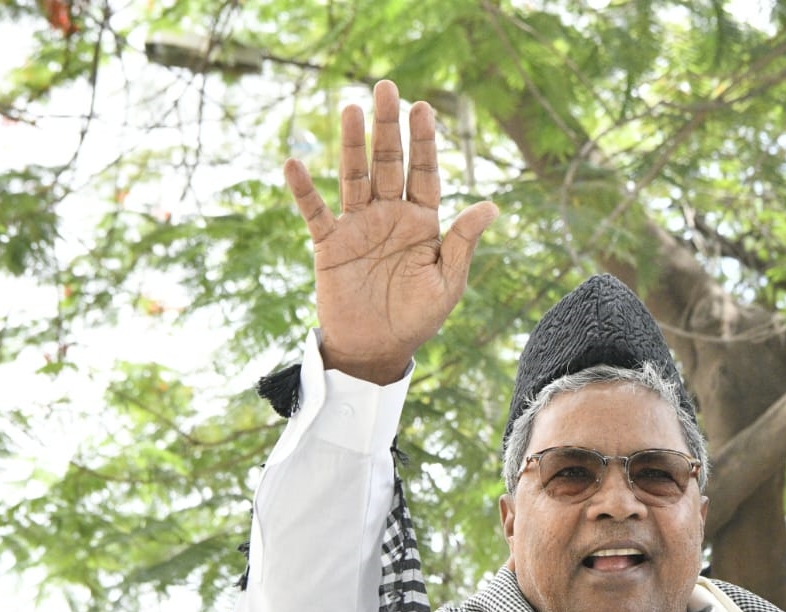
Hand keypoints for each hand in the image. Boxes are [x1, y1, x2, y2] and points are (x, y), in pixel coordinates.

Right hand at [284, 80, 497, 383]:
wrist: (377, 349)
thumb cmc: (418, 317)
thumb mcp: (448, 282)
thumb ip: (463, 242)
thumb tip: (491, 206)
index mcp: (423, 222)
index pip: (425, 173)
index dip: (424, 142)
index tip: (424, 107)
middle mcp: (390, 216)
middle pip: (389, 163)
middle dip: (389, 128)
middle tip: (388, 88)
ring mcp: (359, 226)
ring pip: (354, 176)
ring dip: (352, 145)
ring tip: (352, 109)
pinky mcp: (330, 244)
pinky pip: (316, 211)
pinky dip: (304, 190)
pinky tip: (294, 163)